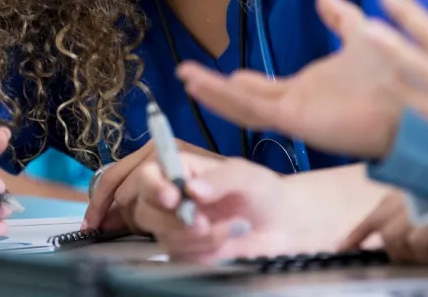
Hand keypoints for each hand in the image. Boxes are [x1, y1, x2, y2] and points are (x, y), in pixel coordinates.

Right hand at [123, 155, 299, 261]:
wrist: (281, 227)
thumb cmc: (264, 192)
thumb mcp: (248, 176)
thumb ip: (221, 178)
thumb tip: (192, 188)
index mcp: (184, 170)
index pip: (149, 174)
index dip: (154, 187)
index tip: (173, 198)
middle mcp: (174, 196)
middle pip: (146, 211)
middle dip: (177, 222)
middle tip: (205, 223)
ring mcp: (176, 225)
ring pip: (165, 237)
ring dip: (200, 238)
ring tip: (232, 228)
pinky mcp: (185, 249)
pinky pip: (181, 256)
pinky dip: (205, 252)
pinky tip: (228, 241)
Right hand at [177, 0, 404, 158]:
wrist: (420, 93)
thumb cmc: (398, 71)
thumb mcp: (361, 33)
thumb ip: (341, 18)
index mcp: (312, 89)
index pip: (267, 88)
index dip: (243, 81)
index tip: (225, 71)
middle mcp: (300, 103)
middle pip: (248, 100)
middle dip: (218, 90)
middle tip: (188, 77)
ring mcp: (297, 112)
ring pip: (244, 105)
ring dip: (213, 91)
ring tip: (185, 76)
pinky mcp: (298, 119)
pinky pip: (254, 110)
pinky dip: (225, 97)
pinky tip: (202, 84)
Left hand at [340, 190, 427, 263]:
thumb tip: (415, 236)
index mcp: (421, 181)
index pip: (380, 207)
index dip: (360, 230)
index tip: (344, 245)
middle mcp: (418, 186)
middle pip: (382, 224)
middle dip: (395, 249)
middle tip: (418, 259)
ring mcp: (426, 197)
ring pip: (395, 237)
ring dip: (417, 255)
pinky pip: (417, 244)